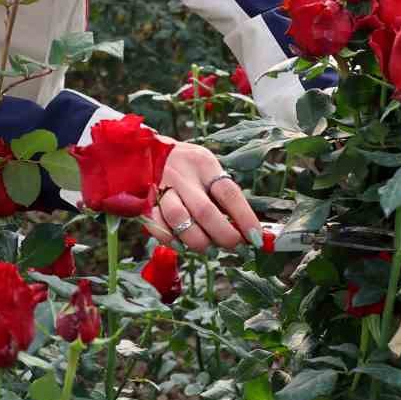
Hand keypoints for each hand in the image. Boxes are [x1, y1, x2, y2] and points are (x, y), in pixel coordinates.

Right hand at [143, 141, 260, 252]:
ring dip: (198, 241)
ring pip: (180, 220)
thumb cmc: (186, 166)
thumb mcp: (207, 169)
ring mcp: (161, 187)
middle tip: (234, 246)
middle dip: (224, 235)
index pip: (229, 193)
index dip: (245, 218)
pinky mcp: (144, 201)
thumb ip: (223, 195)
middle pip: (205, 211)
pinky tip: (182, 244)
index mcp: (203, 164)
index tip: (256, 237)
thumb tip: (248, 229)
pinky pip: (157, 226)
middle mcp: (182, 175)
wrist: (145, 152)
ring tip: (208, 247)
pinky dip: (171, 240)